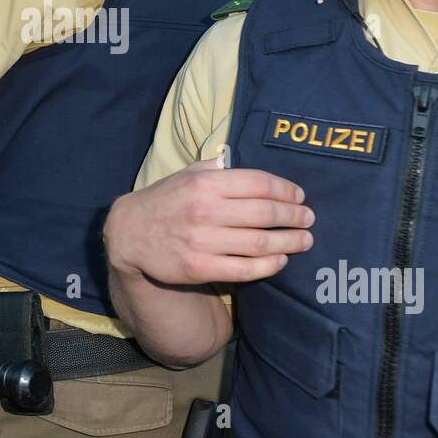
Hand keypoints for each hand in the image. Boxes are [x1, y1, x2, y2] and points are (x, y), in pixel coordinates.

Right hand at [105, 157, 314, 286]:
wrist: (128, 233)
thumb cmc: (164, 200)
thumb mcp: (186, 174)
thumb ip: (217, 169)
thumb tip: (248, 169)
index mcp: (206, 183)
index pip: (259, 183)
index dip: (286, 190)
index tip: (299, 196)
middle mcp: (206, 210)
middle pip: (265, 213)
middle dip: (293, 216)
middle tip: (309, 219)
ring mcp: (202, 241)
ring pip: (259, 242)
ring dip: (289, 241)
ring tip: (304, 240)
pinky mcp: (199, 267)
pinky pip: (243, 269)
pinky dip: (268, 265)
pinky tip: (281, 260)